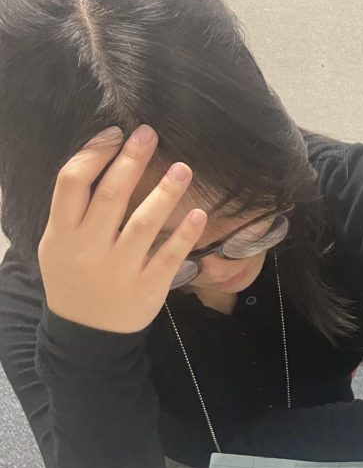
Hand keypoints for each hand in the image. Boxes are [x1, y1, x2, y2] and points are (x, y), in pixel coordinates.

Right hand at [38, 124, 207, 332]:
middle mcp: (88, 248)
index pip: (72, 182)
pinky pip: (168, 257)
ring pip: (142, 224)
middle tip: (150, 134)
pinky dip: (184, 235)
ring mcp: (119, 269)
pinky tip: (200, 214)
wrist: (87, 333)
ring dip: (164, 193)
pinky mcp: (146, 288)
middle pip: (110, 196)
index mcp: (62, 233)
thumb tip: (97, 160)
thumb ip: (72, 211)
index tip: (115, 134)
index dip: (94, 153)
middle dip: (131, 161)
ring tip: (183, 168)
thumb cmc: (73, 279)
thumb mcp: (56, 245)